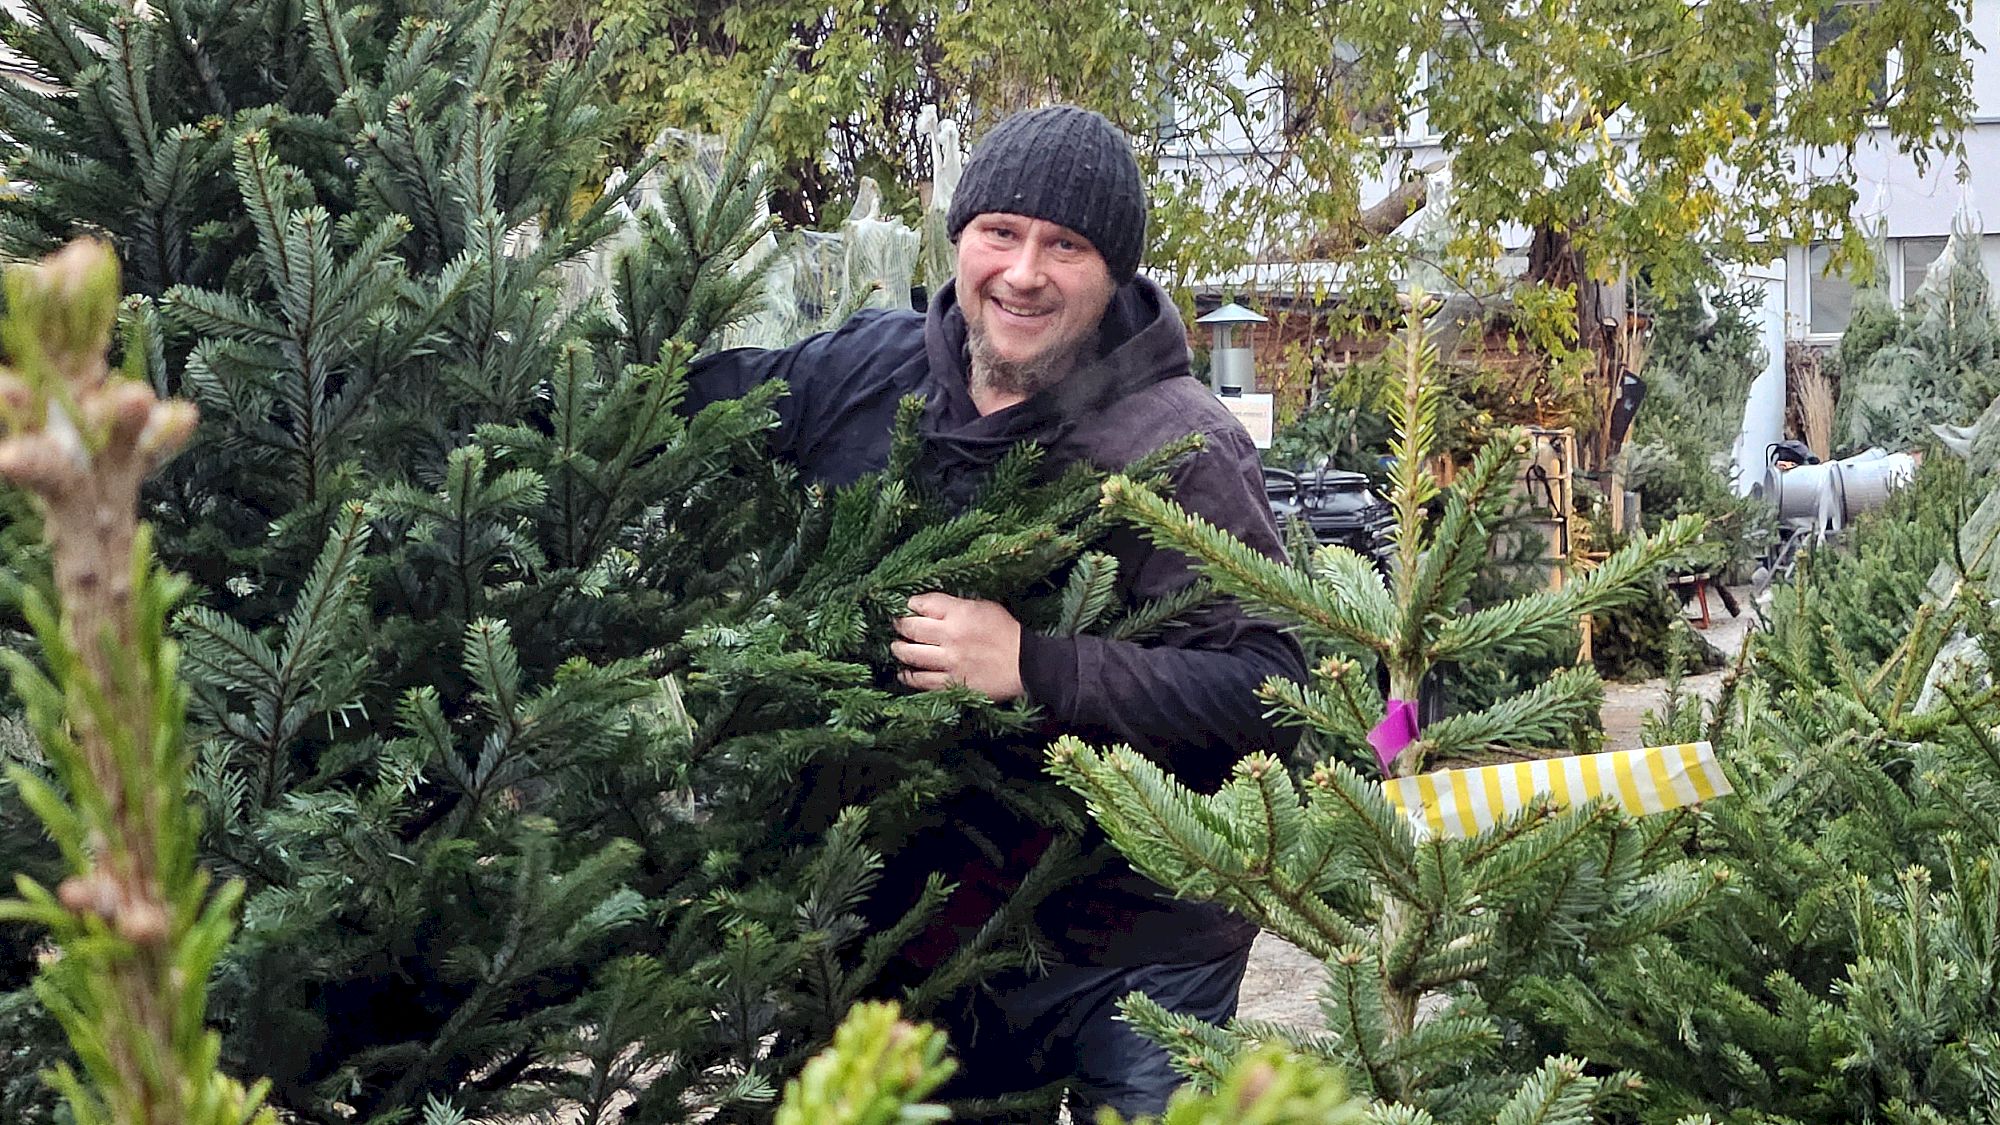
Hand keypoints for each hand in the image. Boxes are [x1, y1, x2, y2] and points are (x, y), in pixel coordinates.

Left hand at [891, 593, 1024, 700]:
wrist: (1026, 664)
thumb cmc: (1008, 633)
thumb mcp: (986, 607)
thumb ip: (959, 605)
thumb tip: (935, 607)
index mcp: (959, 613)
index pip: (923, 603)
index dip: (911, 603)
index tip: (909, 606)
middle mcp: (950, 636)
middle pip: (911, 628)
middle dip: (900, 625)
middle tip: (897, 625)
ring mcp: (949, 661)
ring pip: (912, 655)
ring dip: (899, 650)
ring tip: (896, 647)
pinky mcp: (951, 682)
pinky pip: (922, 680)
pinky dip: (909, 676)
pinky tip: (904, 673)